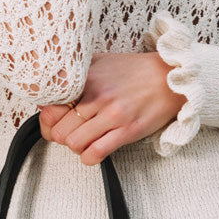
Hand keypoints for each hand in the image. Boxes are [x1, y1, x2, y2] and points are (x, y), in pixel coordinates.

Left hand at [37, 51, 186, 164]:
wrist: (169, 77)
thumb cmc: (135, 71)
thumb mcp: (101, 61)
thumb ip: (76, 72)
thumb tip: (54, 87)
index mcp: (87, 80)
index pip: (51, 107)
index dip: (49, 118)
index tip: (56, 119)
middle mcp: (97, 97)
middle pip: (59, 130)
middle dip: (61, 136)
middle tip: (70, 132)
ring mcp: (113, 115)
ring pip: (74, 143)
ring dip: (76, 146)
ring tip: (84, 140)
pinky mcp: (128, 131)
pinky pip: (96, 153)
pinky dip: (89, 157)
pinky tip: (93, 150)